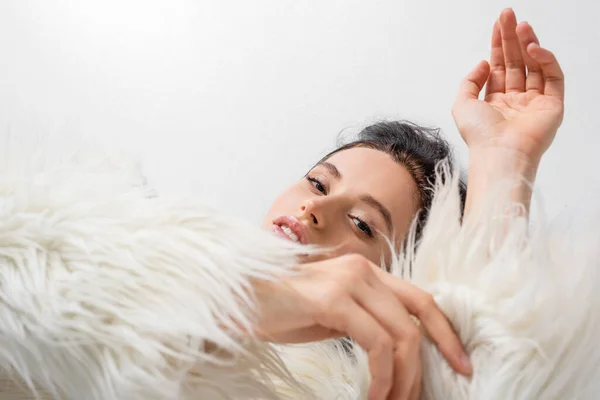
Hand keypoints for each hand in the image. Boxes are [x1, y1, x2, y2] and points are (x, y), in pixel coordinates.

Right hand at [250, 254, 470, 399]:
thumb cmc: (282, 310)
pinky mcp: (332, 300)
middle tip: (420, 399)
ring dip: (403, 378)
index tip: (461, 364)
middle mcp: (363, 269)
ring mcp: (349, 281)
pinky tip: (373, 394)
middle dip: (427, 364)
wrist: (239, 300)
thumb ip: (364, 320)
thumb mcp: (332, 314)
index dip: (446, 332)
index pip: (421, 298)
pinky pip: (375, 344)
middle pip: (418, 318)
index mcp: (366, 271)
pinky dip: (381, 375)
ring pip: (400, 334)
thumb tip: (397, 350)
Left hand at [452, 8, 564, 163]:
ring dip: (528, 44)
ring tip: (521, 26)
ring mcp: (535, 103)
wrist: (499, 154)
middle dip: (512, 38)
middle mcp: (516, 101)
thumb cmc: (479, 134)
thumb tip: (483, 62)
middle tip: (509, 15)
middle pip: (517, 62)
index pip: (501, 67)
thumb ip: (470, 81)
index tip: (498, 24)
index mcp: (496, 101)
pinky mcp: (553, 105)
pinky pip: (553, 77)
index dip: (499, 45)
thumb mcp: (462, 103)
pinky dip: (545, 60)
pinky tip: (532, 48)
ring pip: (535, 66)